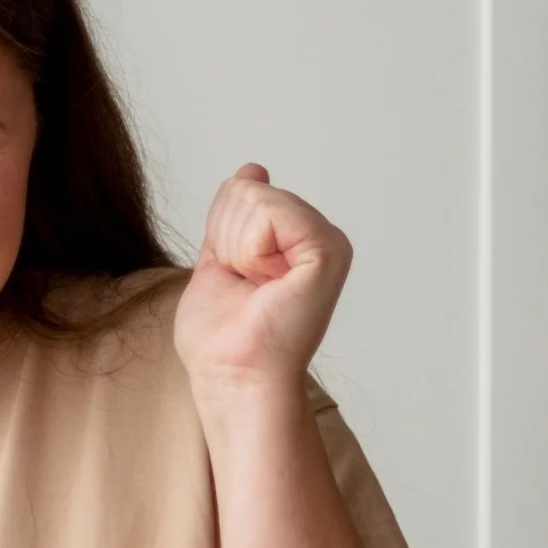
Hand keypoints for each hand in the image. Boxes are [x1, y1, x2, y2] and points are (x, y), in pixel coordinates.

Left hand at [173, 163, 351, 399]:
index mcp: (300, 240)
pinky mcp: (326, 251)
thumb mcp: (220, 260)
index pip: (242, 192)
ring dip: (235, 249)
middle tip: (246, 287)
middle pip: (246, 192)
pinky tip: (264, 283)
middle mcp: (321, 237)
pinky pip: (268, 211)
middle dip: (227, 239)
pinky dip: (249, 251)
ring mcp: (328, 242)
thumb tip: (253, 170)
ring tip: (255, 289)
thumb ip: (234, 218)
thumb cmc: (224, 340)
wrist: (232, 377)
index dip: (221, 233)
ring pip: (253, 198)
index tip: (239, 280)